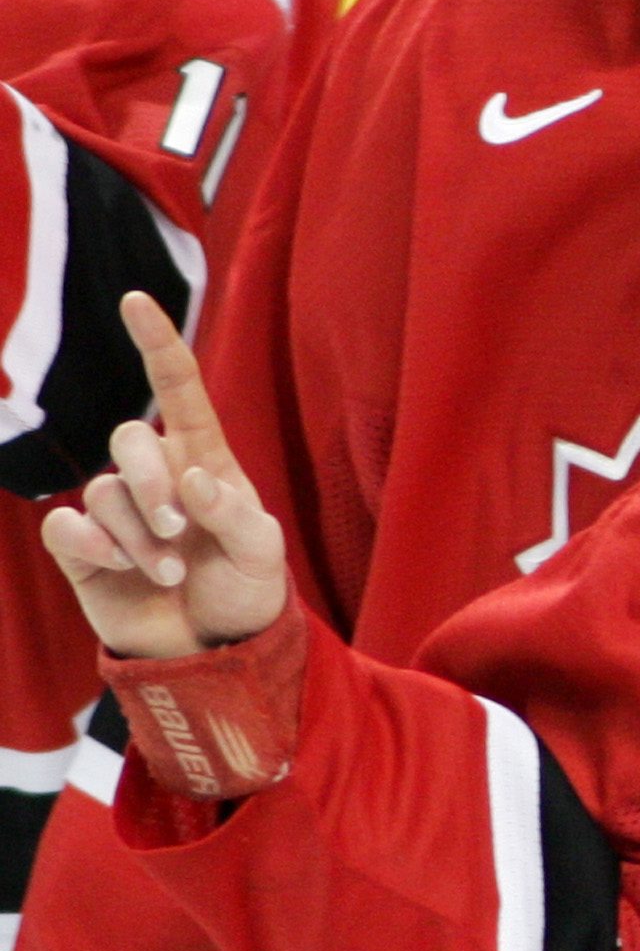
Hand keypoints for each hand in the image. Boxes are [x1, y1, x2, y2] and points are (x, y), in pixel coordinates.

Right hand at [42, 294, 285, 659]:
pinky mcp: (83, 547)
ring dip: (139, 537)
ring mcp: (116, 510)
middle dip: (149, 483)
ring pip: (103, 492)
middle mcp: (154, 475)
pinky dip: (94, 546)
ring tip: (171, 575)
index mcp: (203, 460)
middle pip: (129, 438)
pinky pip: (66, 525)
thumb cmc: (245, 590)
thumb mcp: (262, 554)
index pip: (178, 390)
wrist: (215, 650)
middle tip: (178, 530)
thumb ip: (234, 513)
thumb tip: (191, 477)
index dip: (157, 344)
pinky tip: (121, 568)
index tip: (136, 300)